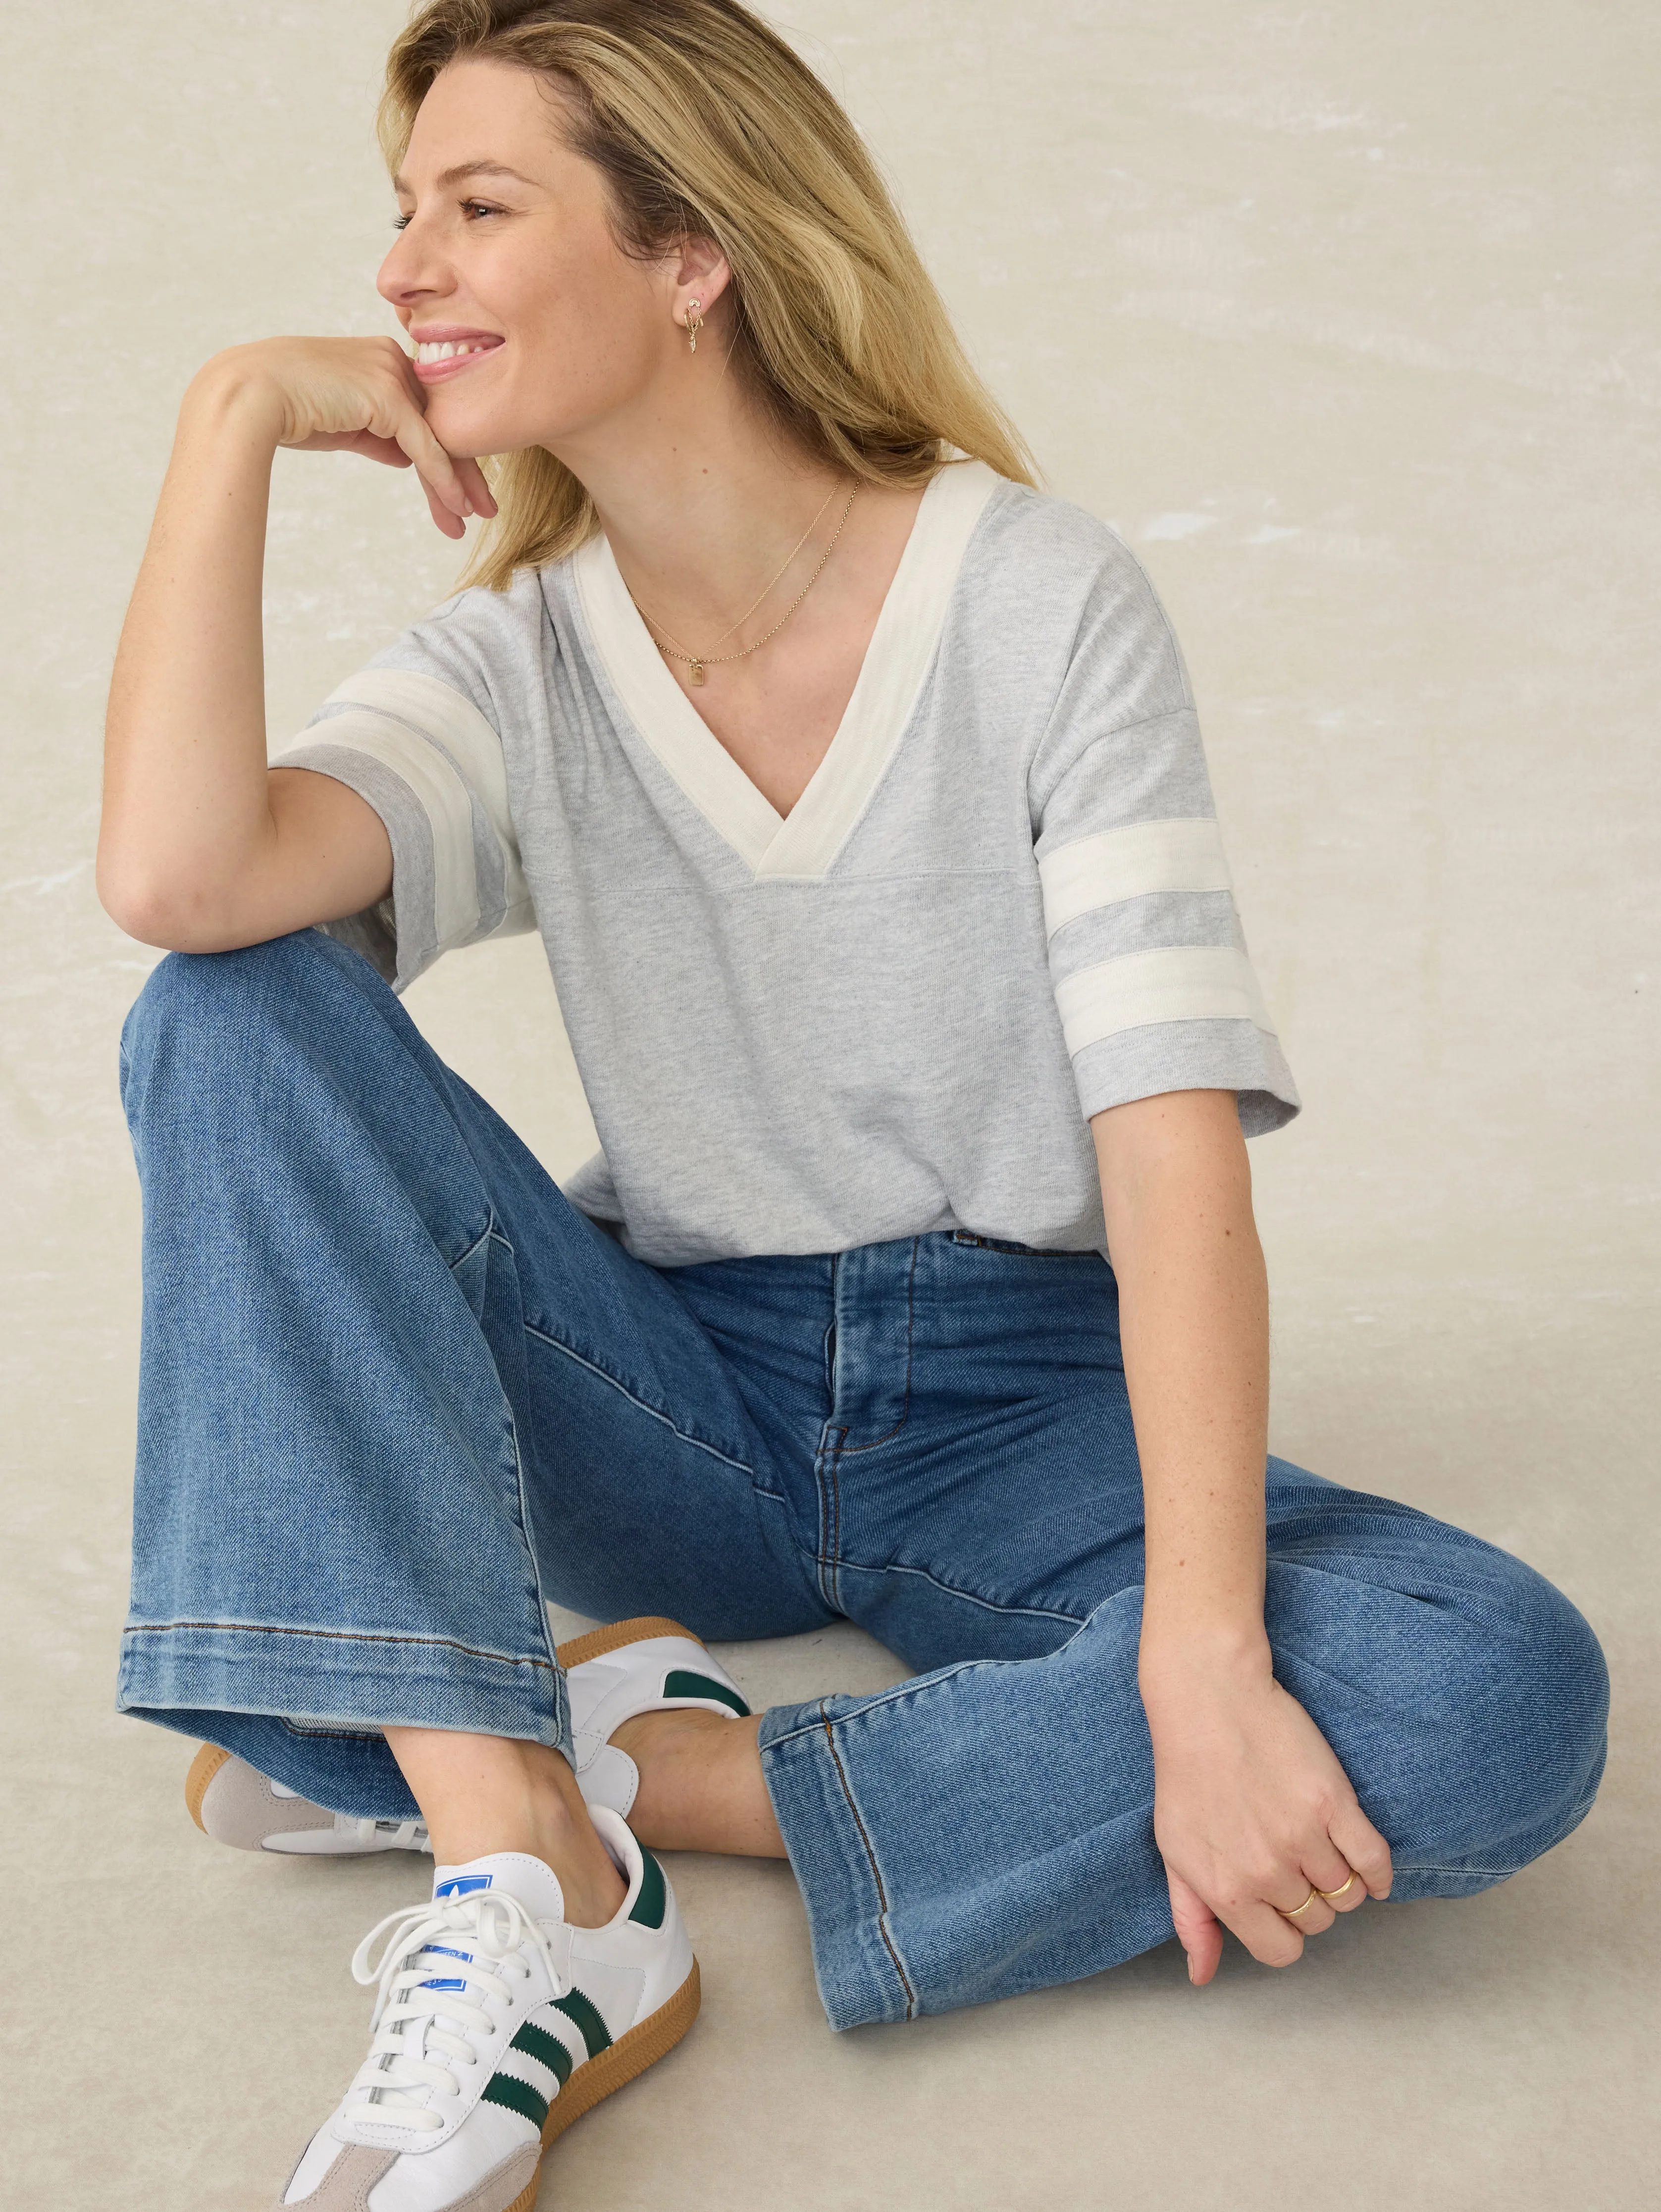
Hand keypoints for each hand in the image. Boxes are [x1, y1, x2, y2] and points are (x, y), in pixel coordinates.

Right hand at [189, 337, 496, 540]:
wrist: (248, 396)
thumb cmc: (285, 409)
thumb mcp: (343, 422)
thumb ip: (378, 434)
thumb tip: (406, 457)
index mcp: (381, 358)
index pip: (425, 411)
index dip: (445, 453)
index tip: (462, 490)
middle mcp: (392, 358)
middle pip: (440, 423)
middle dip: (465, 470)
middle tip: (486, 508)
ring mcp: (391, 373)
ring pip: (438, 436)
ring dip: (458, 483)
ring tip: (475, 518)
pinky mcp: (387, 395)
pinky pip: (425, 446)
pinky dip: (443, 480)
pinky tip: (457, 507)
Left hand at [1141, 1637, 1392, 1985]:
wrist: (1209, 1700)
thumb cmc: (1187, 1776)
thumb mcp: (1175, 1852)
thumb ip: (1192, 1918)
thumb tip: (1202, 1976)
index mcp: (1226, 1890)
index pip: (1281, 1951)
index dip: (1285, 1930)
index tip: (1281, 1902)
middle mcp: (1266, 1872)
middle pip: (1318, 1922)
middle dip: (1310, 1899)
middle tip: (1293, 1860)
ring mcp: (1302, 1838)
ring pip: (1348, 1896)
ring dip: (1341, 1881)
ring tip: (1321, 1849)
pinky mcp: (1334, 1804)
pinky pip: (1375, 1863)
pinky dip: (1377, 1872)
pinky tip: (1364, 1860)